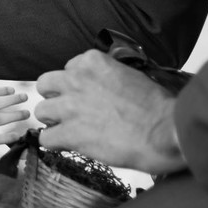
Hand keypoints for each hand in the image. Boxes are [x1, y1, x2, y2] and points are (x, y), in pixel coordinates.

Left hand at [35, 50, 185, 174]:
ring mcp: (71, 106)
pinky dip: (55, 143)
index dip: (75, 86)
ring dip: (54, 122)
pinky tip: (69, 145)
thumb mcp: (130, 75)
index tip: (86, 97)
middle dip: (55, 98)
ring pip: (41, 111)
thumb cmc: (157, 107)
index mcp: (92, 61)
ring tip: (69, 130)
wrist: (166, 131)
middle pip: (45, 85)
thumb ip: (107, 77)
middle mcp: (77, 79)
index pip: (68, 69)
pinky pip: (45, 138)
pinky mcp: (70, 132)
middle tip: (70, 112)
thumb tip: (100, 89)